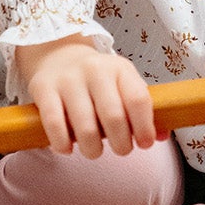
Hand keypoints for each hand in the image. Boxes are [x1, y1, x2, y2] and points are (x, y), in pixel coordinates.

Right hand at [14, 36, 156, 158]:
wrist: (58, 55)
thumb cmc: (98, 80)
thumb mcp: (123, 85)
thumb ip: (141, 109)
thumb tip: (161, 136)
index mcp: (120, 69)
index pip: (138, 99)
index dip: (144, 127)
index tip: (145, 144)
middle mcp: (95, 70)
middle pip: (113, 116)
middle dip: (121, 143)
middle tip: (121, 150)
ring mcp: (68, 79)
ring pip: (85, 127)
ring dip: (92, 149)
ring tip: (93, 150)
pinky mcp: (43, 88)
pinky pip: (54, 124)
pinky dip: (62, 143)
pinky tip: (67, 147)